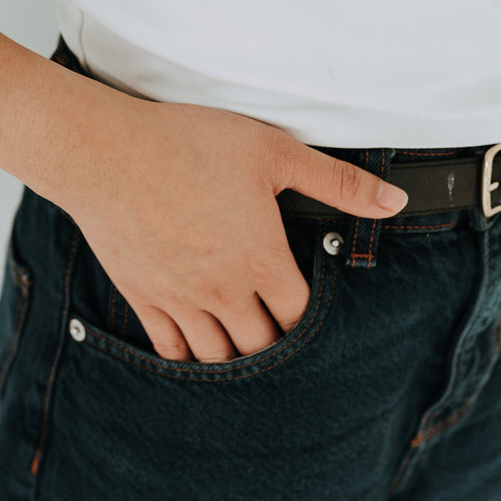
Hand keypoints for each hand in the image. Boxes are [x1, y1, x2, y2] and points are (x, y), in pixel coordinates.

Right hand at [52, 94, 408, 362]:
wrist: (106, 153)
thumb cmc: (187, 143)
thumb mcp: (272, 151)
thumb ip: (337, 181)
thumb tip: (395, 201)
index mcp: (261, 260)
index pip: (301, 316)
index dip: (312, 319)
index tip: (311, 311)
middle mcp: (223, 291)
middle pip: (262, 347)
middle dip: (277, 345)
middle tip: (281, 335)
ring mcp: (179, 299)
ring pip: (217, 356)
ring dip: (235, 357)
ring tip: (244, 346)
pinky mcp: (142, 296)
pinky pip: (170, 348)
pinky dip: (187, 356)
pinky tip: (195, 347)